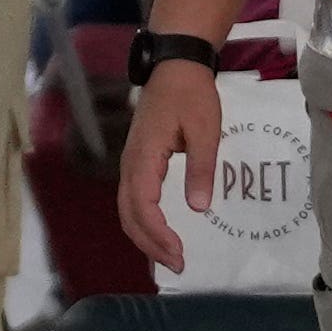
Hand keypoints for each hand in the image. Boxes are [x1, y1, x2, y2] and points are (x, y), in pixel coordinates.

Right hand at [119, 51, 226, 268]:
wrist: (175, 66)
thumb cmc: (192, 95)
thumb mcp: (205, 131)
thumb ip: (200, 168)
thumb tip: (198, 208)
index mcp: (144, 157)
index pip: (143, 205)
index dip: (158, 234)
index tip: (179, 253)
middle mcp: (130, 164)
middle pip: (129, 214)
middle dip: (150, 244)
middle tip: (178, 265)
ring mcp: (130, 163)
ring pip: (127, 209)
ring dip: (144, 237)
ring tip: (169, 257)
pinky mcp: (137, 162)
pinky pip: (132, 199)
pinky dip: (142, 222)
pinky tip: (160, 233)